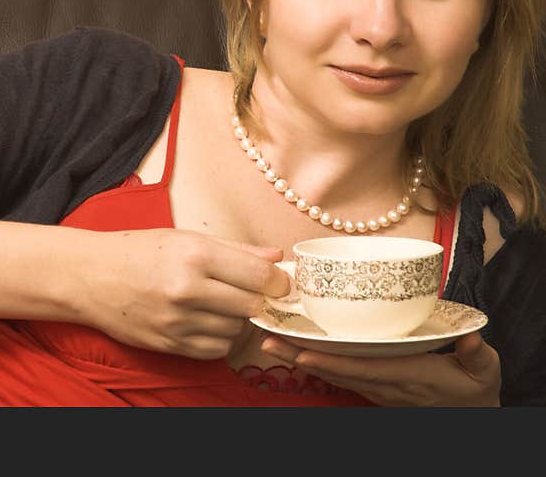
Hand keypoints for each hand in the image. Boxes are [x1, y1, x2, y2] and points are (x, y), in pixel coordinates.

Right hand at [75, 228, 289, 359]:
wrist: (89, 277)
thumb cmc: (138, 251)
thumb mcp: (185, 238)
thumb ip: (235, 249)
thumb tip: (277, 258)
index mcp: (195, 255)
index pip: (259, 276)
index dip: (278, 281)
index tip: (278, 281)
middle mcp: (187, 289)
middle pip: (252, 305)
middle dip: (257, 300)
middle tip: (249, 291)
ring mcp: (177, 321)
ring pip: (235, 330)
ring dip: (236, 319)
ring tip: (218, 303)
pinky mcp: (169, 344)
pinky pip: (215, 349)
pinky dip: (219, 338)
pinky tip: (205, 321)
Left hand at [261, 331, 500, 405]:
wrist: (471, 414)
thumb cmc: (474, 388)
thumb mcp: (484, 371)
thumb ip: (477, 353)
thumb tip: (471, 338)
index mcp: (409, 375)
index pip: (364, 368)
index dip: (332, 361)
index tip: (303, 350)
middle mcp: (386, 383)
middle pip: (337, 370)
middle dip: (299, 355)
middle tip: (267, 340)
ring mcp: (377, 387)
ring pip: (333, 373)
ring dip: (299, 357)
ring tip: (269, 341)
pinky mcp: (373, 386)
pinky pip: (339, 375)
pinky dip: (315, 363)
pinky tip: (292, 350)